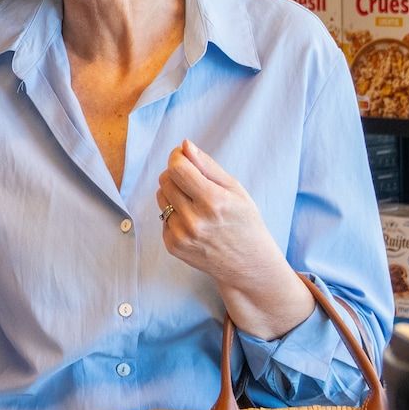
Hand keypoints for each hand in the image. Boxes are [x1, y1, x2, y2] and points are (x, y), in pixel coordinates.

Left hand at [156, 139, 278, 286]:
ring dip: (173, 194)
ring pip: (160, 197)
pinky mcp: (172, 246)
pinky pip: (162, 217)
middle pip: (165, 180)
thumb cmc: (244, 222)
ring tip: (194, 202)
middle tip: (192, 180)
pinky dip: (174, 214)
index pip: (177, 168)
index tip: (182, 155)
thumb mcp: (235, 190)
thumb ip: (207, 166)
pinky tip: (193, 222)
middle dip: (176, 174)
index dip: (177, 157)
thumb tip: (185, 145)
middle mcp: (195, 220)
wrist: (248, 264)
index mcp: (214, 201)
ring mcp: (181, 235)